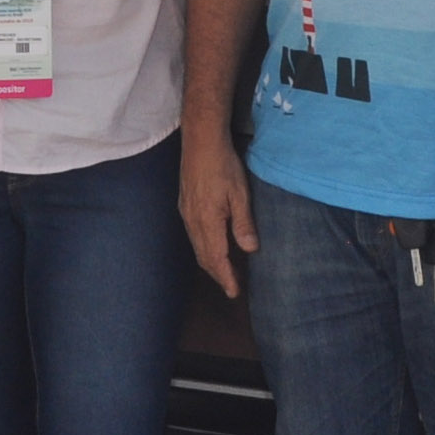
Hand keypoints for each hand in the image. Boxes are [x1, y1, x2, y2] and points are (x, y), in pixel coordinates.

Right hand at [181, 132, 257, 298]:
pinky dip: (204, 248)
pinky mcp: (184, 206)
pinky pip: (193, 236)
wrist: (200, 142)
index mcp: (207, 221)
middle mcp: (193, 221)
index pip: (216, 258)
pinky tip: (212, 246)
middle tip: (231, 287)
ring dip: (210, 263)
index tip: (233, 292)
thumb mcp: (240, 194)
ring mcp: (186, 214)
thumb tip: (250, 249)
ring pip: (197, 247)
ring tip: (224, 271)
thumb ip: (243, 224)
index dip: (225, 277)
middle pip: (204, 257)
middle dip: (217, 274)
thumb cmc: (223, 165)